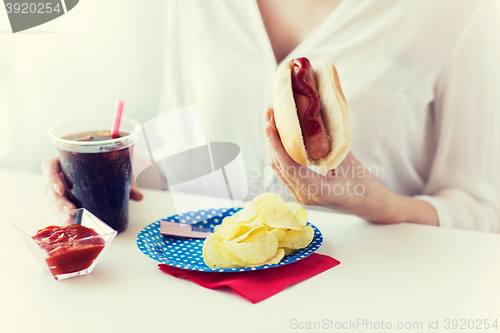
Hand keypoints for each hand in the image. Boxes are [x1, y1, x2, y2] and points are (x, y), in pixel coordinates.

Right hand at [42, 156, 142, 212]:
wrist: (107, 165)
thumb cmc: (105, 163)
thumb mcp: (115, 168)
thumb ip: (126, 181)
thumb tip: (139, 197)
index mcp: (65, 160)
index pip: (50, 166)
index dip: (51, 177)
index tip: (60, 188)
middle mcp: (59, 174)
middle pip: (49, 187)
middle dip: (57, 200)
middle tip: (70, 209)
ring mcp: (60, 189)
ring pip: (52, 200)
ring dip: (59, 211)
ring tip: (70, 219)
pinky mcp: (65, 200)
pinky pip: (58, 208)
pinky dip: (63, 216)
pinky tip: (70, 223)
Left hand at [265, 108, 437, 224]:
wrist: (369, 205)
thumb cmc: (364, 185)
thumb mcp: (350, 161)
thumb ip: (332, 142)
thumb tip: (317, 117)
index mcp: (318, 191)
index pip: (289, 166)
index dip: (277, 145)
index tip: (270, 125)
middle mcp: (305, 196)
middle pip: (280, 166)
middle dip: (272, 139)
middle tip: (269, 114)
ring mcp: (301, 196)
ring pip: (279, 169)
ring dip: (273, 145)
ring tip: (271, 121)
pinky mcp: (300, 192)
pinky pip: (284, 172)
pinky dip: (280, 154)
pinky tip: (279, 137)